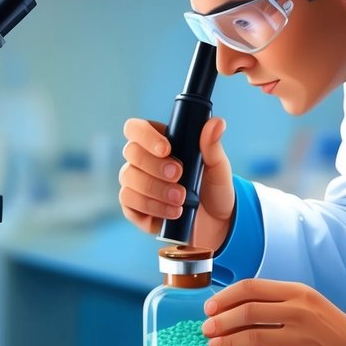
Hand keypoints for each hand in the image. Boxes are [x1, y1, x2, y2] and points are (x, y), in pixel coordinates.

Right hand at [118, 116, 233, 251]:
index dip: (145, 136)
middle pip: (131, 152)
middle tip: (179, 176)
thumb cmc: (214, 189)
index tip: (166, 150)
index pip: (136, 128)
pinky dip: (152, 207)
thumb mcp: (217, 167)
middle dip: (154, 166)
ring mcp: (135, 184)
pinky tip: (172, 212)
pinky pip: (129, 203)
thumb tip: (217, 123)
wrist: (216, 222)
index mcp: (159, 142)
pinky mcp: (134, 208)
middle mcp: (142, 161)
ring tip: (181, 199)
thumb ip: (212, 145)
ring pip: (128, 178)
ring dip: (155, 189)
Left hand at [201, 278, 345, 345]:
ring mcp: (298, 338)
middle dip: (220, 321)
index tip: (210, 307)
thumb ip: (274, 302)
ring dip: (226, 342)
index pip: (251, 288)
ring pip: (250, 336)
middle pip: (246, 311)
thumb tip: (234, 309)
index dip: (225, 297)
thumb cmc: (327, 327)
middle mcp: (297, 312)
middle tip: (206, 328)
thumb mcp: (306, 303)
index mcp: (296, 293)